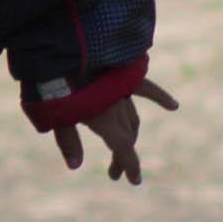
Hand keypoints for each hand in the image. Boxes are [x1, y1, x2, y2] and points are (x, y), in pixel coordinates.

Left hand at [55, 77, 180, 183]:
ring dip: (131, 134)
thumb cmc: (50, 78)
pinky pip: (144, 87)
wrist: (62, 39)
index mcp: (103, 118)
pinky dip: (158, 97)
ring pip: (133, 115)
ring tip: (127, 148)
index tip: (133, 181)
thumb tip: (75, 166)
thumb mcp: (51, 113)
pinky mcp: (122, 71)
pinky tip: (171, 105)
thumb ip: (66, 139)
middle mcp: (117, 105)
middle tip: (115, 173)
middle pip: (127, 135)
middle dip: (123, 155)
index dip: (129, 166)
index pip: (123, 149)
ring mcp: (121, 87)